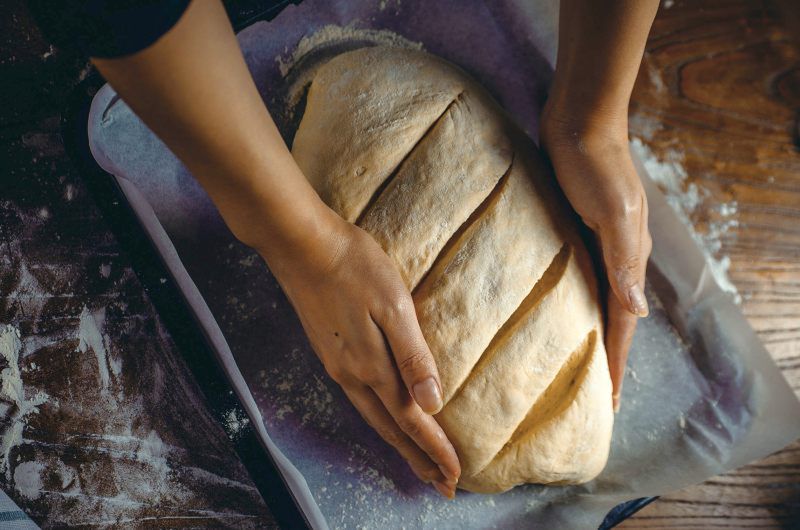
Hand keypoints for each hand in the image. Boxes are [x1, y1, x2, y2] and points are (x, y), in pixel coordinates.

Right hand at [263, 217, 460, 497]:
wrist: (301, 245)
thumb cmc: (354, 267)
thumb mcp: (393, 305)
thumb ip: (412, 355)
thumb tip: (431, 404)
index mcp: (373, 366)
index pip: (411, 420)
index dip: (435, 450)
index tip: (456, 477)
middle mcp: (352, 375)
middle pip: (391, 429)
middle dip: (418, 459)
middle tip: (441, 485)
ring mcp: (337, 365)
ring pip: (374, 418)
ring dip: (399, 443)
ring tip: (418, 463)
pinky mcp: (329, 351)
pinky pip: (360, 401)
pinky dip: (380, 421)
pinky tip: (384, 417)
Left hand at [540, 101, 651, 411]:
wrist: (578, 119)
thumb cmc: (594, 164)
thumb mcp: (612, 212)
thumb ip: (623, 260)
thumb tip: (637, 312)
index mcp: (627, 258)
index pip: (622, 324)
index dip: (616, 364)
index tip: (610, 405)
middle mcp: (612, 256)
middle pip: (608, 318)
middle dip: (601, 357)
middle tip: (587, 396)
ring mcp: (590, 244)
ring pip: (587, 300)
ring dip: (582, 332)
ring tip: (566, 364)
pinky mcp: (566, 229)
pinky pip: (569, 276)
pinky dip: (564, 301)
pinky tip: (547, 312)